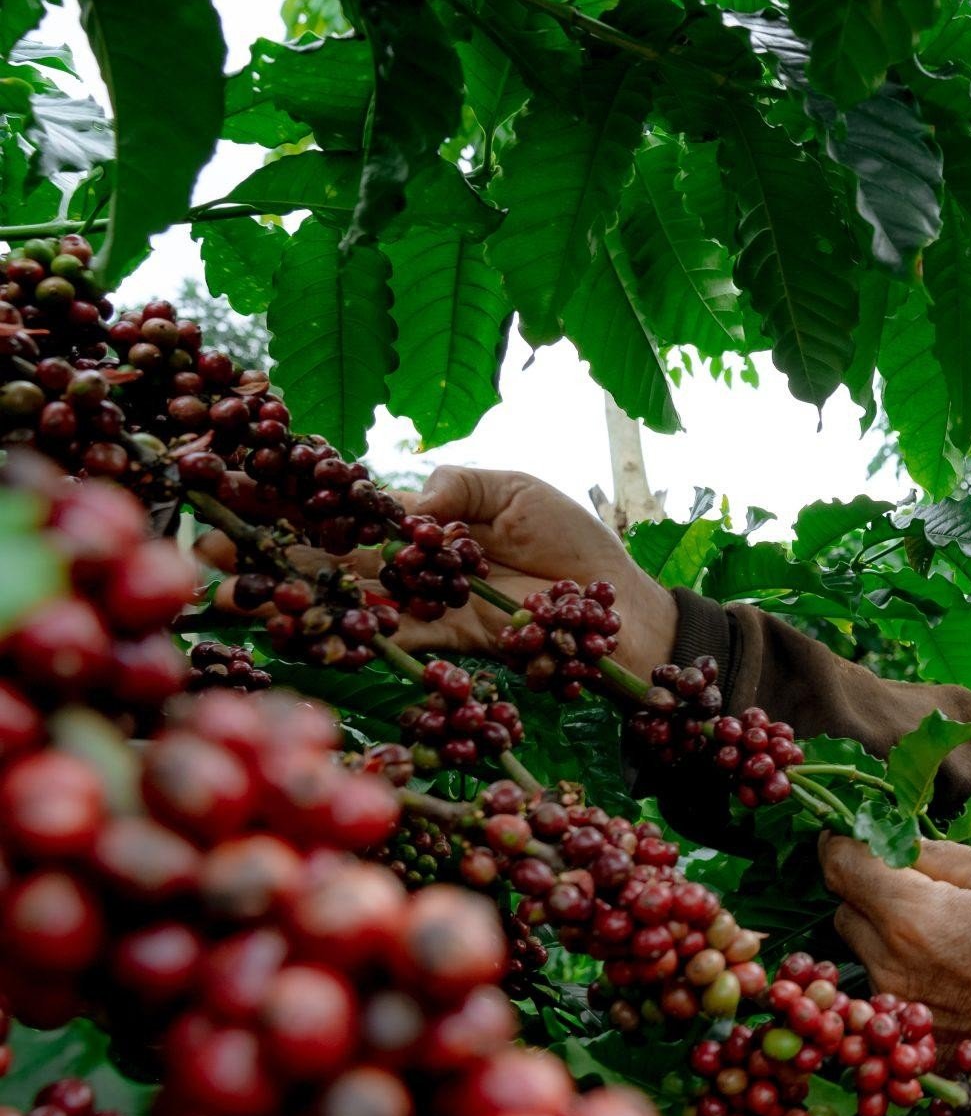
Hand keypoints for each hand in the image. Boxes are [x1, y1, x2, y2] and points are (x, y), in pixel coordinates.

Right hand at [200, 466, 677, 669]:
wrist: (619, 607)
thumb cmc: (572, 539)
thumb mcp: (516, 489)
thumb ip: (457, 487)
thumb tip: (407, 500)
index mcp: (422, 516)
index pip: (345, 501)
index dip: (293, 491)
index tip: (238, 476)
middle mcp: (411, 560)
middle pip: (328, 550)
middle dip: (269, 545)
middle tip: (208, 542)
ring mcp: (423, 601)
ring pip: (344, 593)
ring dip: (290, 592)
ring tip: (231, 588)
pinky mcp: (447, 638)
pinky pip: (390, 635)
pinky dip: (349, 631)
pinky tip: (302, 628)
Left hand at [821, 836, 970, 1100]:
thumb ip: (934, 853)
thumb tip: (888, 840)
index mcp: (912, 917)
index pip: (839, 866)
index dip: (841, 841)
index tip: (849, 832)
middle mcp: (892, 969)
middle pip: (844, 910)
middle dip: (868, 889)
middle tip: (918, 883)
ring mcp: (901, 1013)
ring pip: (862, 954)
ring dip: (884, 934)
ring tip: (945, 932)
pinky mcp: (915, 1043)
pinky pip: (886, 993)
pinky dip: (903, 975)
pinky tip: (952, 971)